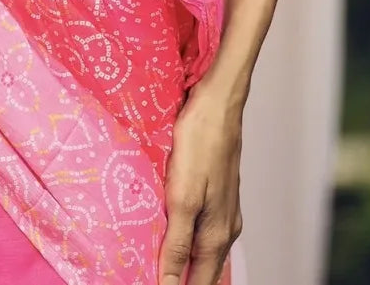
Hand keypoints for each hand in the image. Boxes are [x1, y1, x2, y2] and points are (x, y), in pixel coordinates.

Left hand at [158, 81, 242, 284]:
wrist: (218, 103)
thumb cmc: (201, 142)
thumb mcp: (184, 197)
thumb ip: (177, 244)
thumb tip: (170, 284)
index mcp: (217, 235)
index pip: (199, 283)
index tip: (149, 281)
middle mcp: (225, 228)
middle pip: (202, 269)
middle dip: (177, 276)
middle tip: (144, 270)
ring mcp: (223, 210)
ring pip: (200, 247)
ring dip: (179, 257)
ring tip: (151, 257)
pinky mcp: (215, 192)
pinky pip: (199, 226)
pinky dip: (183, 234)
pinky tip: (166, 226)